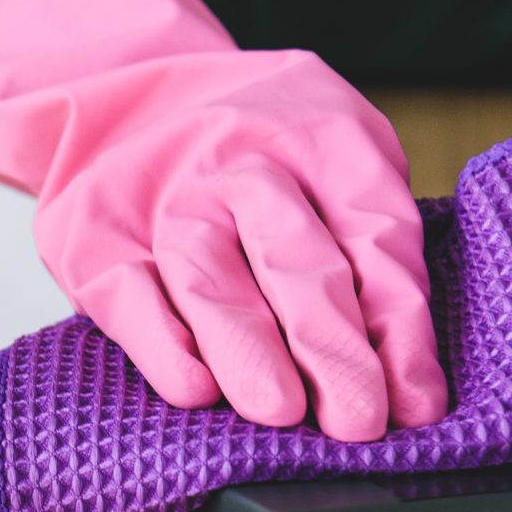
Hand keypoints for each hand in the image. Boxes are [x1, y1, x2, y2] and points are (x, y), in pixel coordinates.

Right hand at [0, 0, 446, 438]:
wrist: (122, 89)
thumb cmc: (259, 146)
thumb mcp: (336, 153)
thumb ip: (372, 240)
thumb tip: (406, 375)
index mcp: (325, 140)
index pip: (376, 239)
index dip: (400, 329)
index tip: (415, 405)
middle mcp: (244, 162)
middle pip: (296, 260)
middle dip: (332, 349)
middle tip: (357, 422)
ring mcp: (165, 199)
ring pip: (210, 277)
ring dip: (248, 350)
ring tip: (281, 413)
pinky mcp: (97, 238)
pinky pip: (131, 292)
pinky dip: (163, 342)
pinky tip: (195, 390)